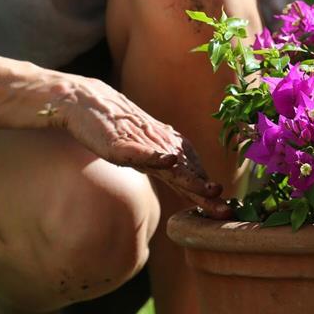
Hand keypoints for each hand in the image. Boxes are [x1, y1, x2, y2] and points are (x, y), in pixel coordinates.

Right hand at [56, 77, 230, 217]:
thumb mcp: (141, 150)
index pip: (191, 176)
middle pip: (188, 173)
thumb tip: (180, 174)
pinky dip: (156, 156)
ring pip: (171, 164)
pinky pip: (141, 150)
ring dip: (192, 178)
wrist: (86, 101)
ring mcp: (142, 143)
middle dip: (207, 193)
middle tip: (226, 211)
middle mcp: (160, 147)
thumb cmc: (115, 127)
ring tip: (211, 190)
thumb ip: (159, 162)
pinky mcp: (121, 141)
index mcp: (167, 151)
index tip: (227, 213)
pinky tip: (170, 161)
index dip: (208, 195)